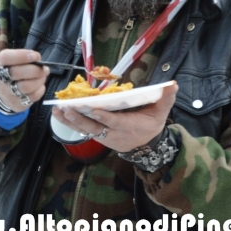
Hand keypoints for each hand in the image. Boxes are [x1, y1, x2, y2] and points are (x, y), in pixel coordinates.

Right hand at [0, 49, 48, 112]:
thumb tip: (37, 58)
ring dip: (39, 80)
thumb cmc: (13, 72)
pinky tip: (40, 85)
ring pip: (26, 86)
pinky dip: (40, 89)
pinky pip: (33, 96)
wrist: (6, 95)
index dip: (21, 56)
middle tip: (45, 68)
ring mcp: (8, 93)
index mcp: (0, 63)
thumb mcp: (14, 60)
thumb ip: (24, 56)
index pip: (5, 57)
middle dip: (35, 69)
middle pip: (17, 73)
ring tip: (43, 76)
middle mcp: (0, 78)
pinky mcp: (17, 103)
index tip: (35, 56)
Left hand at [51, 81, 177, 152]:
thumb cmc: (152, 125)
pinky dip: (70, 123)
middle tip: (66, 109)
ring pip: (85, 129)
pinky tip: (59, 115)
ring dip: (70, 120)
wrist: (146, 147)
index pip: (115, 122)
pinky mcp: (98, 136)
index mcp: (129, 126)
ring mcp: (104, 136)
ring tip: (57, 111)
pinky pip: (83, 130)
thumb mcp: (161, 113)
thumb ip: (166, 99)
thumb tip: (173, 84)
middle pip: (95, 127)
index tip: (93, 110)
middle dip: (80, 118)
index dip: (104, 117)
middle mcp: (114, 133)